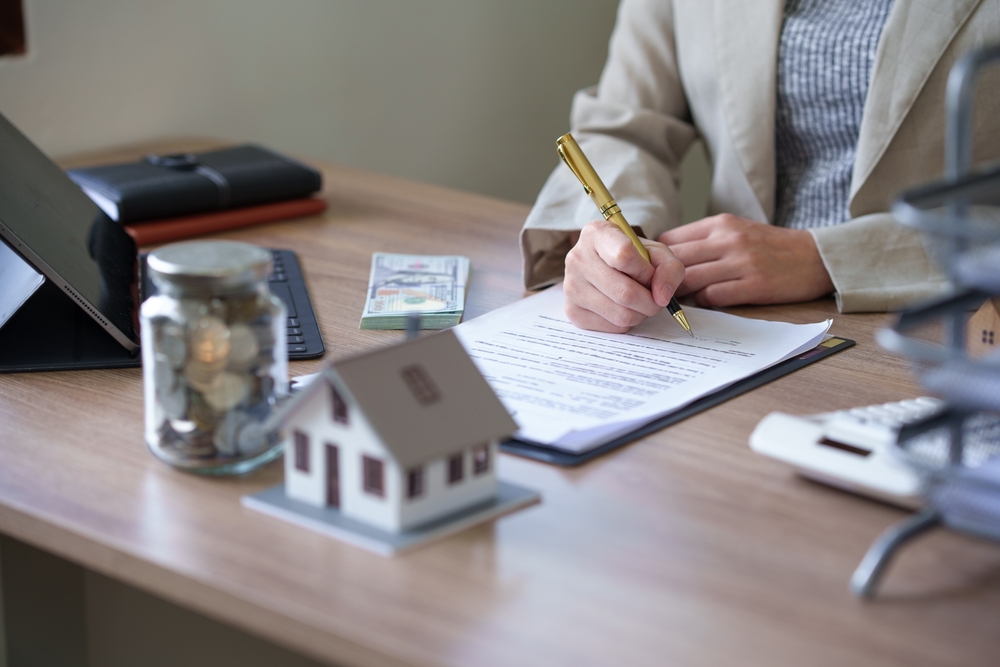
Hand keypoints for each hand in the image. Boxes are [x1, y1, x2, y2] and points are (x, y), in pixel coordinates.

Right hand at [564, 220, 684, 332]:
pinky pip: (612, 327)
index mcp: (596, 234)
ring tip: (639, 302)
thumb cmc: (634, 258)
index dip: (646, 272)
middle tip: (654, 298)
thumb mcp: (657, 253)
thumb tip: (662, 297)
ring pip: (621, 314)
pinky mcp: (572, 310)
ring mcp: (570, 286)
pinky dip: (625, 323)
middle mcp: (577, 258)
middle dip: (650, 301)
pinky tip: (622, 309)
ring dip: (640, 314)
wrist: (608, 268)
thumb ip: (669, 269)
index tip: (651, 274)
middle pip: (624, 292)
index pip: (624, 256)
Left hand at [658, 214, 833, 307]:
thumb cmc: (770, 247)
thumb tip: (665, 258)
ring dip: (679, 293)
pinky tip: (705, 303)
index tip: (652, 272)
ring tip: (677, 300)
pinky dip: (703, 303)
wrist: (816, 257)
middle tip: (656, 291)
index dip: (656, 259)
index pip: (670, 239)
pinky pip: (713, 296)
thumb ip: (704, 240)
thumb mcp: (737, 230)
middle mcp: (729, 239)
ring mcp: (742, 262)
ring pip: (690, 279)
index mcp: (721, 223)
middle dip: (661, 278)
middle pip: (675, 260)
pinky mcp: (754, 285)